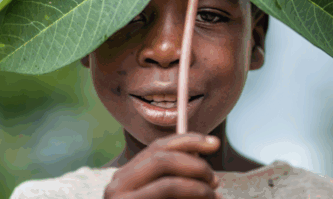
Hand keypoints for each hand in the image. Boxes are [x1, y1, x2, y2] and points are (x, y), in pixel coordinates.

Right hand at [104, 133, 221, 198]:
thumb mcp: (166, 198)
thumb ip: (177, 183)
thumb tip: (205, 163)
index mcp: (126, 178)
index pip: (157, 147)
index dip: (188, 140)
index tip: (214, 142)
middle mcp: (117, 184)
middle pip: (161, 157)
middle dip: (195, 163)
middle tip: (215, 179)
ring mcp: (119, 198)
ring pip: (167, 177)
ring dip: (198, 185)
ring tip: (214, 196)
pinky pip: (167, 191)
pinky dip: (192, 194)